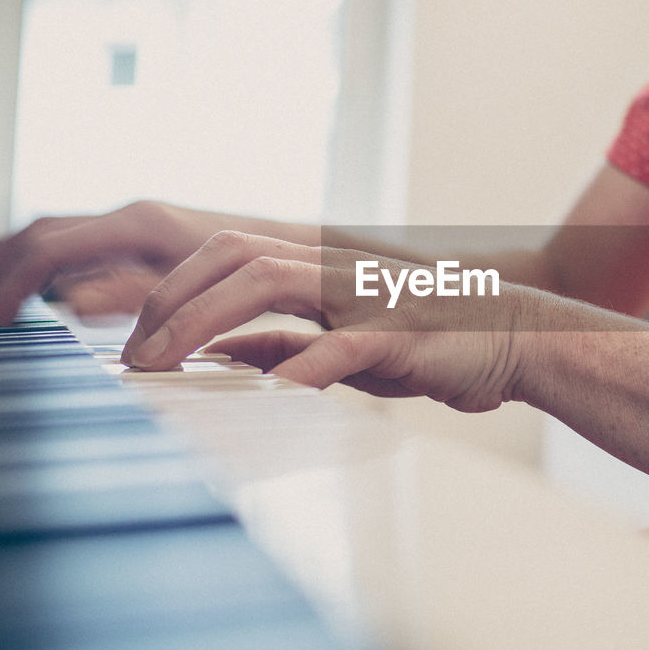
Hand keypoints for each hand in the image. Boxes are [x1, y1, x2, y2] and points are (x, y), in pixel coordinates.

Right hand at [0, 202, 291, 325]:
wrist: (304, 249)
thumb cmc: (263, 267)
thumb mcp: (200, 286)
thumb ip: (138, 294)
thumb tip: (74, 301)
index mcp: (141, 224)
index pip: (52, 248)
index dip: (12, 283)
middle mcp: (136, 218)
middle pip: (47, 236)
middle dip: (2, 268)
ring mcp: (141, 226)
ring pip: (64, 238)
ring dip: (23, 265)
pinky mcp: (151, 240)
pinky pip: (86, 247)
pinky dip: (55, 266)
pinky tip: (45, 293)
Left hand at [120, 231, 530, 412]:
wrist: (516, 339)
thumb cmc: (432, 344)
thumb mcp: (345, 344)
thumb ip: (284, 342)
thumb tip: (217, 356)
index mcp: (320, 268)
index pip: (227, 254)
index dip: (172, 288)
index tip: (135, 340)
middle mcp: (335, 268)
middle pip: (233, 253)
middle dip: (169, 297)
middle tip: (132, 355)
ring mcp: (366, 293)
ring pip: (268, 279)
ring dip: (203, 320)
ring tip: (163, 366)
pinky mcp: (400, 330)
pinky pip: (337, 346)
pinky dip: (295, 370)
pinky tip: (262, 395)